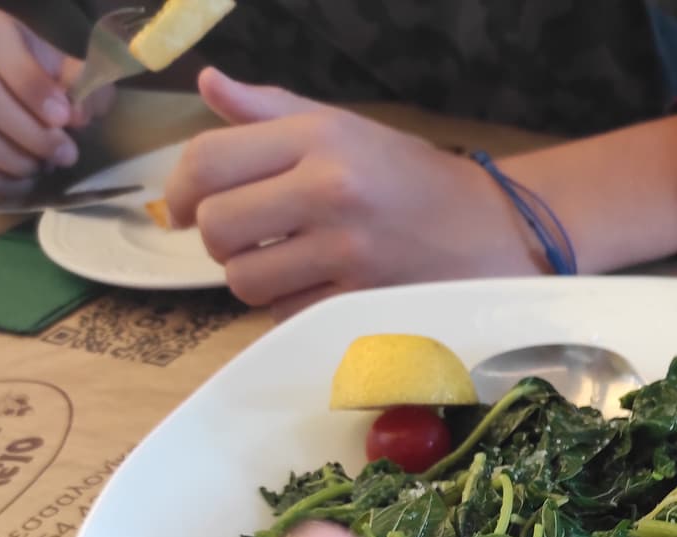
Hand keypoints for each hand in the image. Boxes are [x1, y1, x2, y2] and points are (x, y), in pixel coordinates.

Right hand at [0, 6, 113, 196]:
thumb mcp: (69, 73)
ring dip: (14, 159)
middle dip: (28, 131)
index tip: (64, 118)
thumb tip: (77, 115)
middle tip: (66, 154)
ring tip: (45, 166)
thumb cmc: (46, 79)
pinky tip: (26, 181)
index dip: (30, 84)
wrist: (19, 93)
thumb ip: (81, 87)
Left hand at [164, 68, 543, 319]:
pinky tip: (319, 289)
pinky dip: (290, 308)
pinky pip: (285, 314)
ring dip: (254, 280)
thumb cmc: (415, 181)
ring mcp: (348, 250)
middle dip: (220, 240)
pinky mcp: (363, 300)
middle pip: (218, 226)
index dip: (178, 190)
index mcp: (320, 137)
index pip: (210, 161)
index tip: (180, 209)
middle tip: (244, 241)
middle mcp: (331, 188)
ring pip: (245, 280)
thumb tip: (208, 83)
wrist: (498, 234)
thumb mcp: (349, 129)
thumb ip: (273, 111)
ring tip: (286, 266)